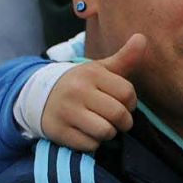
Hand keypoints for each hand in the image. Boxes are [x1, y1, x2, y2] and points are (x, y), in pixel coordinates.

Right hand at [40, 34, 144, 151]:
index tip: (122, 103)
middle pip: (119, 114)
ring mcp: (66, 111)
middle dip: (123, 121)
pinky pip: (89, 145)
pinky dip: (92, 143)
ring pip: (105, 131)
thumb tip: (142, 38)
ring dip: (108, 133)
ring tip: (101, 125)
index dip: (131, 102)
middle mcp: (77, 91)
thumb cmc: (81, 84)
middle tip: (116, 119)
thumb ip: (125, 57)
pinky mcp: (58, 131)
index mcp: (91, 74)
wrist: (39, 96)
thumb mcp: (100, 69)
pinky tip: (85, 132)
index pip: (127, 93)